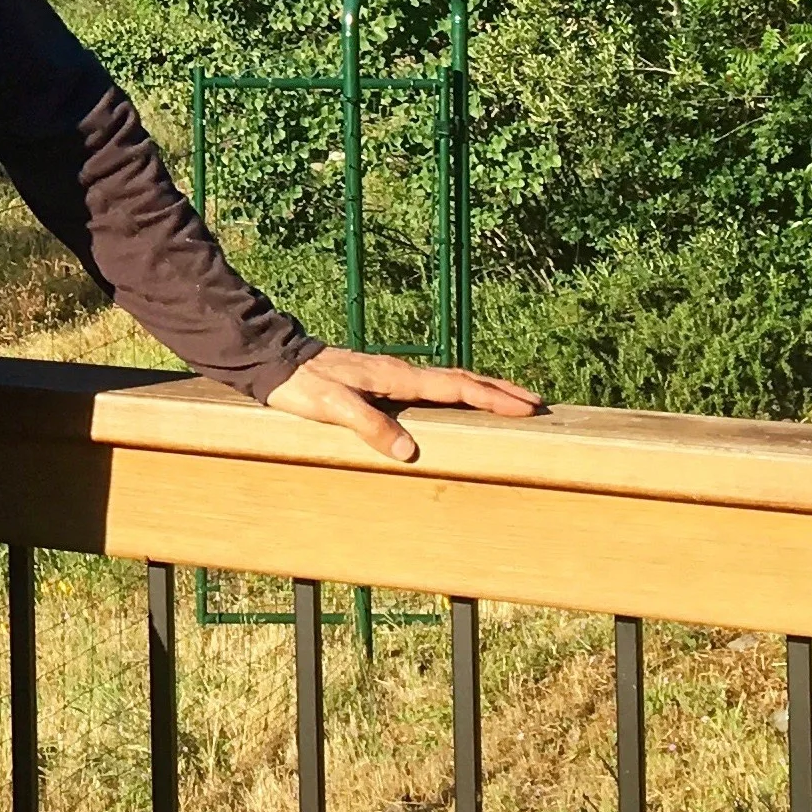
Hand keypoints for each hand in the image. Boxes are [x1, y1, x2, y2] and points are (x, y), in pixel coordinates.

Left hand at [262, 347, 541, 462]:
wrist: (275, 360)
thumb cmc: (301, 384)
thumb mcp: (332, 408)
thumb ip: (369, 426)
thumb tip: (409, 451)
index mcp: (396, 378)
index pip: (456, 387)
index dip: (492, 397)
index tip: (526, 406)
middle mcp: (401, 373)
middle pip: (462, 379)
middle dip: (501, 390)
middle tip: (536, 402)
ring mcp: (393, 376)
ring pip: (450, 380)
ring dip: (483, 388)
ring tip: (511, 400)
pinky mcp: (383, 382)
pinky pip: (432, 386)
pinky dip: (458, 391)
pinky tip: (459, 401)